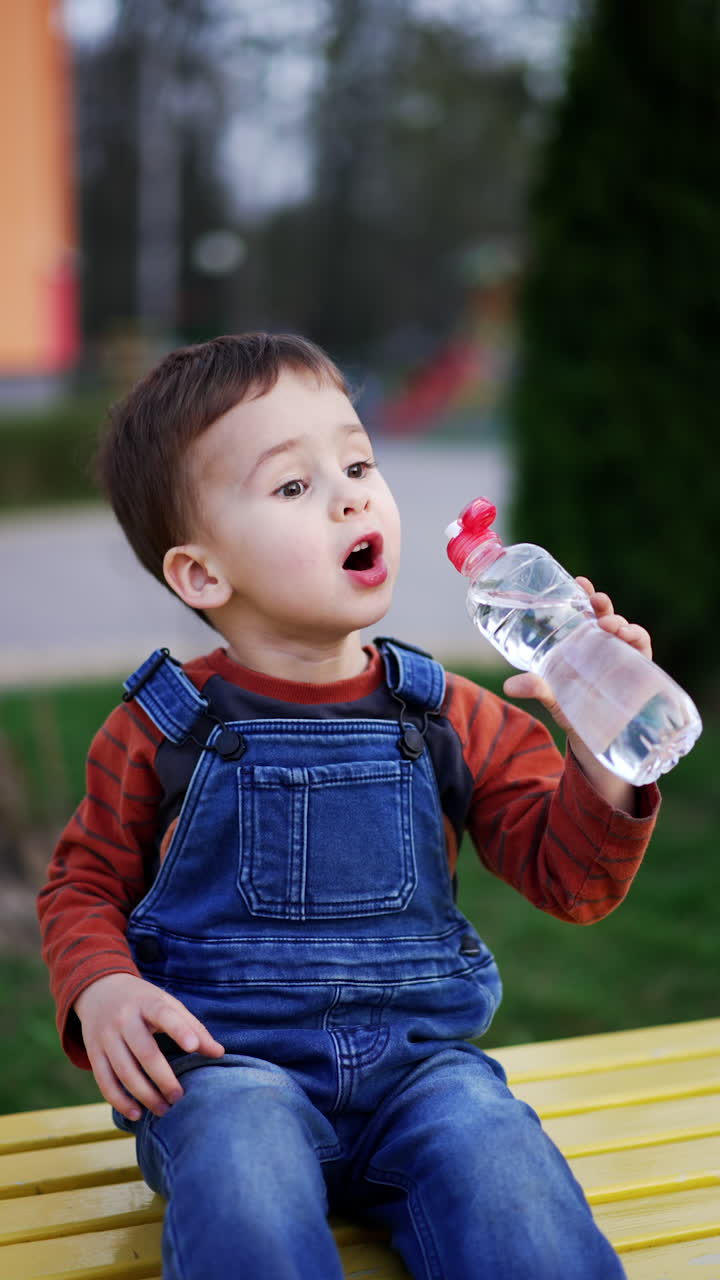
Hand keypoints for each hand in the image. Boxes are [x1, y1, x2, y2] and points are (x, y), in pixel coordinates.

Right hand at [74, 973, 224, 1120]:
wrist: (100, 991)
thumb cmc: (144, 1002)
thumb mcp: (168, 1005)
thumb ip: (193, 1028)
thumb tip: (219, 1053)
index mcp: (148, 1002)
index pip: (164, 1014)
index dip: (179, 1030)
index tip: (193, 1047)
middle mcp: (124, 1018)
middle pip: (144, 1051)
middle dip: (163, 1078)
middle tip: (179, 1097)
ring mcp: (106, 1036)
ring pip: (124, 1071)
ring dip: (144, 1095)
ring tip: (164, 1110)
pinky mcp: (94, 1052)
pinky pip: (105, 1081)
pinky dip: (119, 1100)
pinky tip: (137, 1113)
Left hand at [502, 577, 651, 735]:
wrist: (595, 737)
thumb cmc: (572, 707)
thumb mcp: (552, 696)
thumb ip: (535, 688)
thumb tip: (508, 687)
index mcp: (579, 642)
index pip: (582, 612)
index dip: (582, 594)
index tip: (578, 581)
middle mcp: (600, 643)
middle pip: (603, 614)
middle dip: (601, 603)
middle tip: (594, 599)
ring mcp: (620, 653)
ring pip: (622, 627)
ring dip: (618, 620)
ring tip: (608, 625)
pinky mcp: (637, 667)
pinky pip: (641, 645)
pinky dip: (637, 637)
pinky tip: (628, 637)